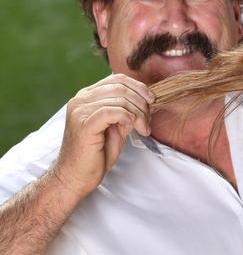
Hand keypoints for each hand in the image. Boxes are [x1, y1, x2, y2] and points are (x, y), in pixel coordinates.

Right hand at [51, 74, 154, 197]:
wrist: (76, 177)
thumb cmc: (96, 154)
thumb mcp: (116, 127)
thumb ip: (126, 111)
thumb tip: (145, 100)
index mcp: (87, 96)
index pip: (117, 79)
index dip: (139, 87)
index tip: (152, 100)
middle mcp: (80, 99)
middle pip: (121, 87)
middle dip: (141, 102)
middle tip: (148, 120)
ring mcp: (79, 111)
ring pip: (120, 99)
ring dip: (139, 113)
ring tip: (143, 128)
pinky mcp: (83, 124)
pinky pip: (112, 111)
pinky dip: (128, 117)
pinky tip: (132, 127)